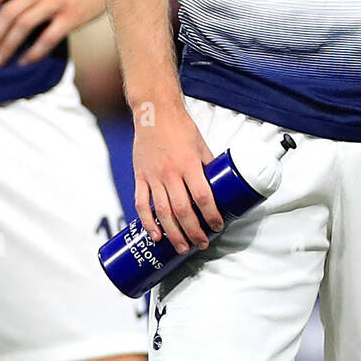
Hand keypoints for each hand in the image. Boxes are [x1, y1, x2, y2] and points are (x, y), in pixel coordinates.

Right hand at [133, 104, 223, 253]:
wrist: (154, 112)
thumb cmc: (180, 127)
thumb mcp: (201, 144)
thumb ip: (208, 166)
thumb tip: (219, 185)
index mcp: (189, 164)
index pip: (202, 197)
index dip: (211, 216)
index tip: (217, 227)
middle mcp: (170, 173)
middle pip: (182, 211)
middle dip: (194, 232)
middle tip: (201, 244)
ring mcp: (153, 176)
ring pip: (163, 212)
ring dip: (173, 233)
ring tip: (182, 247)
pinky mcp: (140, 176)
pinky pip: (142, 204)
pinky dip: (148, 222)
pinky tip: (155, 235)